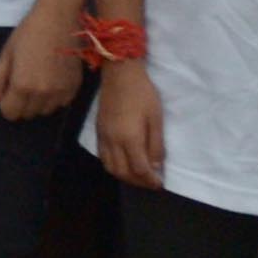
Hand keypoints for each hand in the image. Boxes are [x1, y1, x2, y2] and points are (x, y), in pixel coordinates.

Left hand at [0, 18, 84, 121]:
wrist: (59, 18)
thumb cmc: (29, 32)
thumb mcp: (7, 53)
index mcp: (22, 85)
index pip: (10, 113)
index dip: (6, 104)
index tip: (8, 91)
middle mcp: (43, 94)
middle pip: (28, 114)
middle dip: (21, 103)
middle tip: (22, 82)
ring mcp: (61, 92)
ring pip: (45, 111)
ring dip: (38, 102)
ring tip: (38, 81)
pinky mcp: (75, 87)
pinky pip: (61, 104)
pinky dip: (54, 97)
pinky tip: (52, 80)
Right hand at [93, 59, 165, 188]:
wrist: (120, 74)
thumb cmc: (142, 93)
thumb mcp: (156, 118)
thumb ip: (156, 144)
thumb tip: (156, 165)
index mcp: (130, 138)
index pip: (139, 169)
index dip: (150, 180)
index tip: (159, 183)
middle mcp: (113, 142)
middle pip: (123, 172)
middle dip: (138, 182)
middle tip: (150, 182)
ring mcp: (104, 137)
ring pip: (110, 167)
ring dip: (124, 176)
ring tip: (138, 175)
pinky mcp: (98, 131)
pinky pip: (103, 157)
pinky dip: (113, 166)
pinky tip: (123, 163)